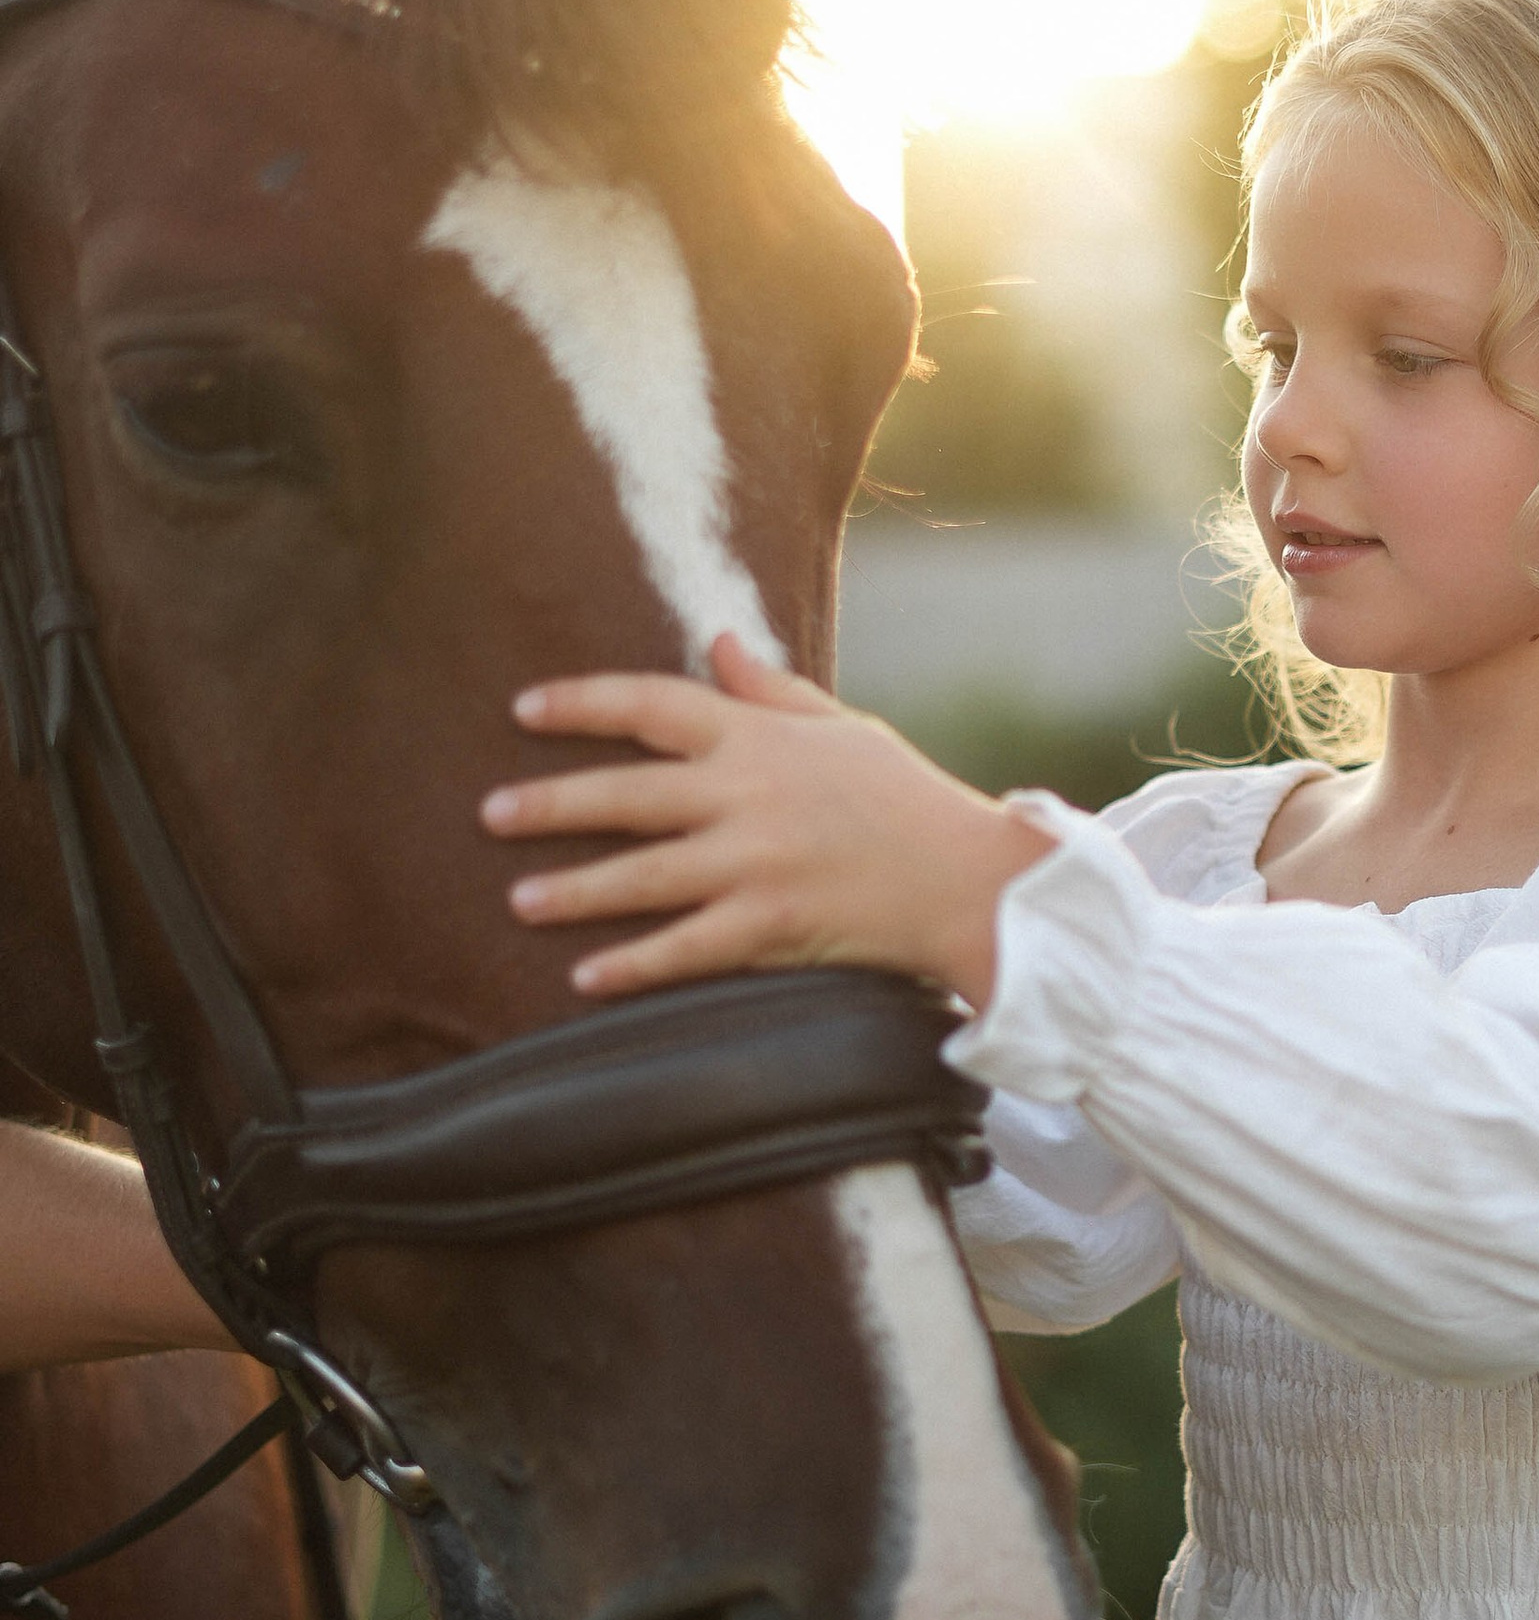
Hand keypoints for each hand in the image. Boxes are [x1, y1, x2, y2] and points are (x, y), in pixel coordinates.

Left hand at [480, 635, 1054, 1008]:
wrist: (968, 880)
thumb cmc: (906, 800)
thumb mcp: (843, 728)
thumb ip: (771, 690)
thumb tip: (715, 641)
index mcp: (760, 739)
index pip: (652, 706)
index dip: (582, 703)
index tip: (525, 709)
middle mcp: (749, 796)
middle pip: (626, 794)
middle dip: (550, 803)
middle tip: (490, 813)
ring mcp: (757, 864)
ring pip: (643, 876)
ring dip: (573, 888)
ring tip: (519, 899)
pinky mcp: (772, 926)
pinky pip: (686, 948)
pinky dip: (633, 965)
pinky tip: (584, 977)